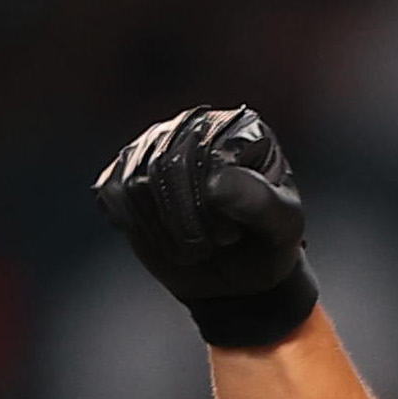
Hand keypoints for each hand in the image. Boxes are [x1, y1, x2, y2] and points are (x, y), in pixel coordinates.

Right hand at [92, 105, 315, 345]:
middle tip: (211, 247)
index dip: (209, 207)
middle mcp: (195, 124)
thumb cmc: (266, 243)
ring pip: (135, 183)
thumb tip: (215, 184)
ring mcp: (157, 143)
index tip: (232, 236)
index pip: (203, 155)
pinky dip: (137, 226)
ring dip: (163, 230)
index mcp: (239, 127)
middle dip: (185, 223)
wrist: (239, 274)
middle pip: (163, 167)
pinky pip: (114, 194)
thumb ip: (261, 203)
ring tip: (193, 246)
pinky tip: (166, 236)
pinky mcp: (127, 168)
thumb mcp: (283, 228)